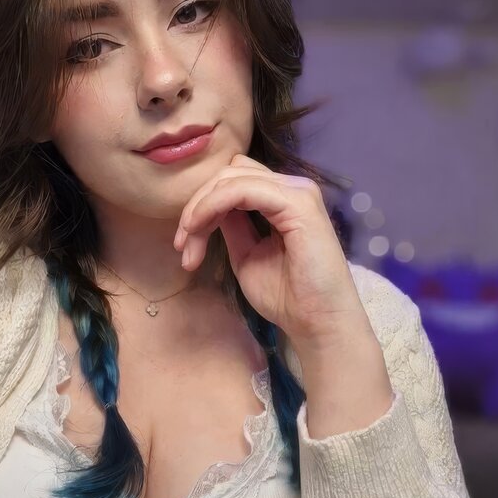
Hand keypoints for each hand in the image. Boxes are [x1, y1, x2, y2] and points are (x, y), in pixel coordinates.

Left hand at [174, 154, 367, 355]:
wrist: (316, 323)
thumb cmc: (286, 296)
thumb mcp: (246, 254)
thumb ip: (231, 226)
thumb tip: (207, 207)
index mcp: (283, 199)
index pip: (234, 181)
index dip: (201, 205)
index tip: (183, 245)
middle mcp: (292, 188)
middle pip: (229, 174)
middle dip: (196, 206)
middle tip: (181, 246)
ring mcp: (297, 192)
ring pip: (231, 178)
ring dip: (200, 208)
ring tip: (187, 244)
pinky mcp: (298, 203)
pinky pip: (242, 190)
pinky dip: (212, 206)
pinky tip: (198, 229)